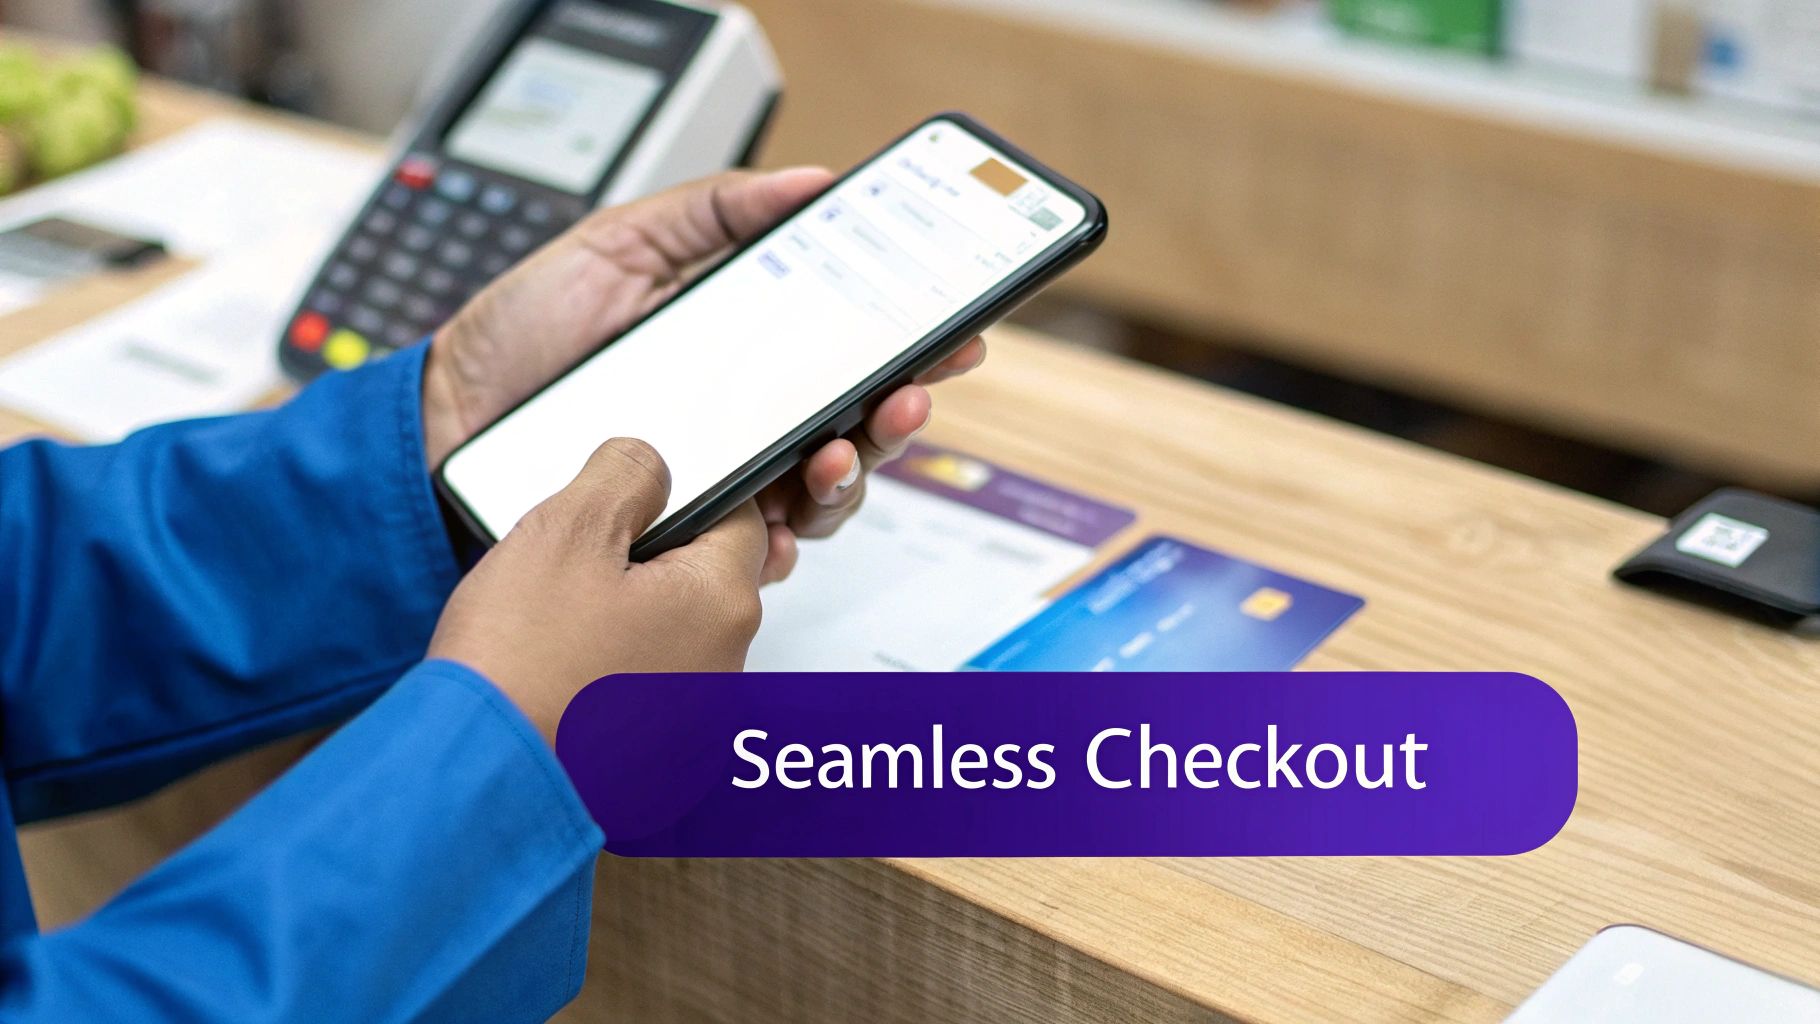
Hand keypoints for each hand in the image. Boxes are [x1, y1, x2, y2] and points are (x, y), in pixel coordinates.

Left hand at [422, 169, 987, 582]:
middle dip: (901, 415)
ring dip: (853, 478)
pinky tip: (773, 524)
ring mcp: (722, 480)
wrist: (444, 420)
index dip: (911, 346)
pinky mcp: (684, 538)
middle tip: (907, 396)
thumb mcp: (619, 245)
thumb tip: (811, 182)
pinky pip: (756, 554)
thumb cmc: (523, 335)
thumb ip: (714, 212)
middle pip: (858, 427)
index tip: (951, 335)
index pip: (850, 350)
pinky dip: (777, 544)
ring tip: (838, 455)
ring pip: (823, 495)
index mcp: (747, 349)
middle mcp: (747, 419)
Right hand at [428, 438, 765, 743]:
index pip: (741, 520)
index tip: (636, 505)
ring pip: (677, 638)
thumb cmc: (520, 662)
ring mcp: (696, 724)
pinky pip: (652, 694)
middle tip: (580, 569)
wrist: (480, 774)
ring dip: (634, 621)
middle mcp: (727, 667)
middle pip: (707, 582)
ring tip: (561, 627)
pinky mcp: (662, 765)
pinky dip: (618, 678)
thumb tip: (650, 465)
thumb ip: (625, 476)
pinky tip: (565, 676)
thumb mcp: (567, 527)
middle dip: (653, 564)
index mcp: (722, 601)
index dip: (686, 500)